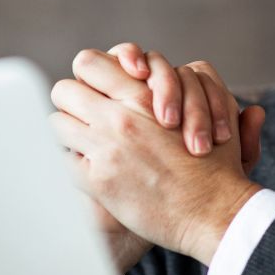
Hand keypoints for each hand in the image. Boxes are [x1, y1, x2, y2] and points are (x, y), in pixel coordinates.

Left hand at [51, 67, 262, 264]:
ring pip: (58, 124)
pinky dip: (75, 165)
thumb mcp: (210, 108)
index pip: (88, 63)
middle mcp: (119, 117)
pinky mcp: (98, 181)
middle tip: (86, 117)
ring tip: (87, 145)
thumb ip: (186, 85)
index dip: (89, 75)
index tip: (100, 90)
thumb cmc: (217, 164)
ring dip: (70, 133)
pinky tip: (92, 173)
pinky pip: (64, 162)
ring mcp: (105, 148)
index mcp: (141, 95)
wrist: (214, 211)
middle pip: (64, 90)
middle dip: (72, 103)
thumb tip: (155, 80)